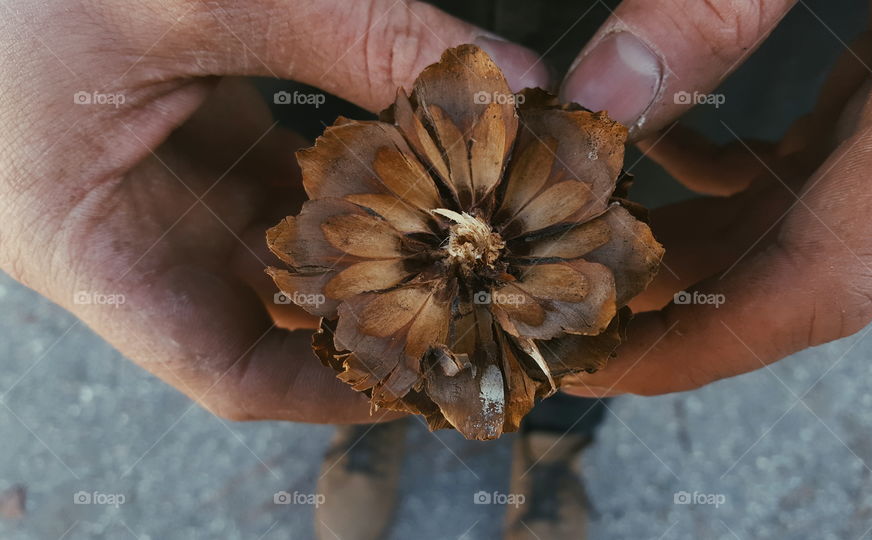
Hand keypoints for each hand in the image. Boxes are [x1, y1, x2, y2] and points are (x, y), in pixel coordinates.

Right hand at [0, 0, 547, 421]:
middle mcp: (127, 236)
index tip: (424, 374)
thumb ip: (353, 37)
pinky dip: (353, 186)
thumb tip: (505, 87)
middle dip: (370, 310)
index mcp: (84, 247)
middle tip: (470, 298)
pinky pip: (288, 193)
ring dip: (372, 242)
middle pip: (268, 319)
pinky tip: (415, 173)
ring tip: (459, 241)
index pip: (223, 370)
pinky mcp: (199, 147)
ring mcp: (167, 191)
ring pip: (287, 252)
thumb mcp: (198, 1)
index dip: (331, 388)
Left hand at [559, 0, 871, 395]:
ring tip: (606, 253)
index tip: (615, 364)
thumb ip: (717, 3)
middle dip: (691, 306)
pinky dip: (739, 179)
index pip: (828, 283)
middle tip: (585, 318)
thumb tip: (603, 95)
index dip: (712, 341)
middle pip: (812, 268)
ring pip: (814, 220)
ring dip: (706, 245)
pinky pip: (826, 163)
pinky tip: (674, 160)